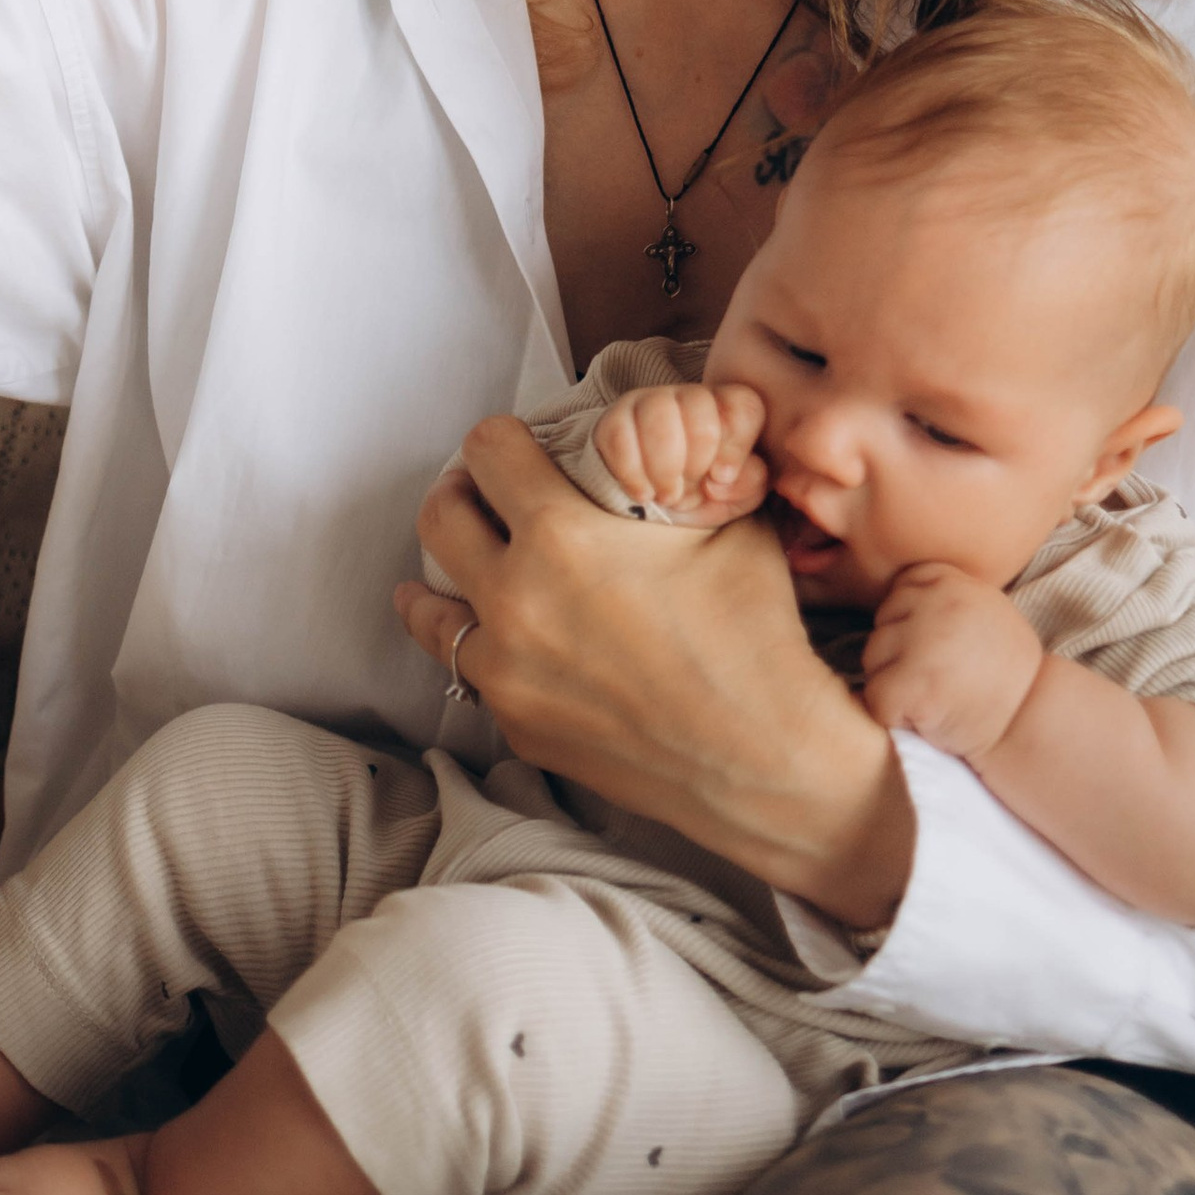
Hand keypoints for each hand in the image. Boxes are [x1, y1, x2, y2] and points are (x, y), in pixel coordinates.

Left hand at [397, 417, 913, 927]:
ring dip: (445, 580)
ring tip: (464, 570)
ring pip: (430, 610)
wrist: (765, 756)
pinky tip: (506, 641)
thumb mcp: (724, 523)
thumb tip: (663, 447)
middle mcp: (516, 600)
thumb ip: (671, 478)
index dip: (502, 438)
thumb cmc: (753, 633)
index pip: (488, 450)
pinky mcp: (517, 725)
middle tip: (484, 495)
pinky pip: (475, 672)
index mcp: (560, 535)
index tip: (516, 444)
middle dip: (463, 494)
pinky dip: (486, 648)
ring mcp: (508, 672)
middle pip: (440, 518)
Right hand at [593, 378, 770, 528]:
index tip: (720, 478)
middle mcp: (689, 396)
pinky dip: (633, 473)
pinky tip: (642, 492)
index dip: (735, 447)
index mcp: (728, 408)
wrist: (651, 501)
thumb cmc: (701, 491)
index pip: (743, 405)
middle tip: (689, 491)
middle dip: (696, 460)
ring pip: (658, 414)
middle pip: (698, 406)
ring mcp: (649, 401)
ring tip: (667, 496)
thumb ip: (750, 483)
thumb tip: (722, 478)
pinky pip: (619, 435)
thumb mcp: (736, 494)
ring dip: (664, 468)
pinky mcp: (614, 419)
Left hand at [861, 562, 1043, 764]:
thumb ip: (946, 594)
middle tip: (939, 676)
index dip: (912, 622)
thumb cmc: (1006, 671)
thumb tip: (896, 592)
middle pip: (883, 621)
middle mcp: (936, 604)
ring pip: (873, 656)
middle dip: (899, 651)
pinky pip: (876, 695)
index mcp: (951, 581)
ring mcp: (923, 643)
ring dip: (893, 681)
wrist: (1030, 721)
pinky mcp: (913, 685)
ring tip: (934, 695)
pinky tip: (925, 717)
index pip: (901, 588)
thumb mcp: (986, 608)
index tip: (941, 647)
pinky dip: (892, 713)